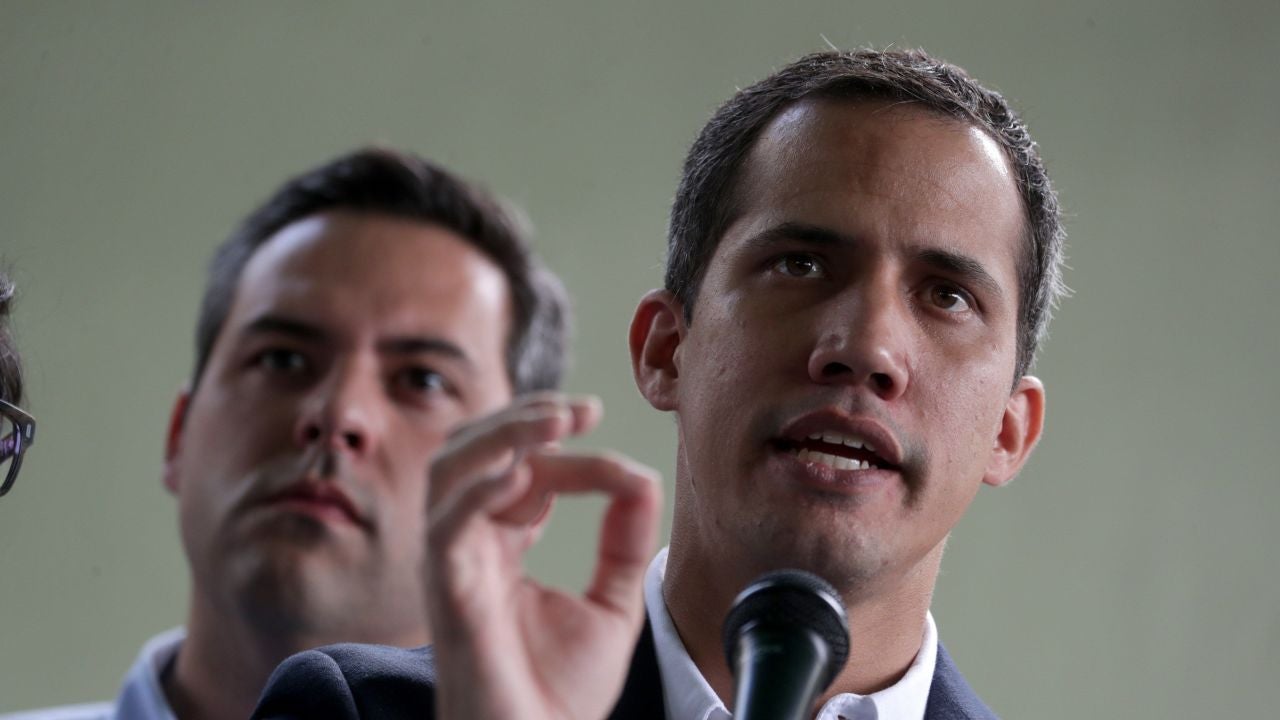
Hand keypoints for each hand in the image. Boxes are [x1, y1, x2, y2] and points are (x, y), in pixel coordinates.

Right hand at [425, 393, 662, 719]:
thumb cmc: (561, 693)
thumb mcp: (613, 602)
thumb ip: (624, 539)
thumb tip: (642, 474)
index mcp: (501, 543)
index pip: (527, 470)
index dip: (572, 456)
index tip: (624, 470)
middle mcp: (470, 544)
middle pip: (474, 451)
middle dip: (523, 417)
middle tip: (580, 409)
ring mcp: (453, 562)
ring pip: (451, 470)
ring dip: (501, 434)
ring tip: (555, 419)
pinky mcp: (447, 589)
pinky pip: (447, 523)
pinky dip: (480, 488)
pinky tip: (521, 473)